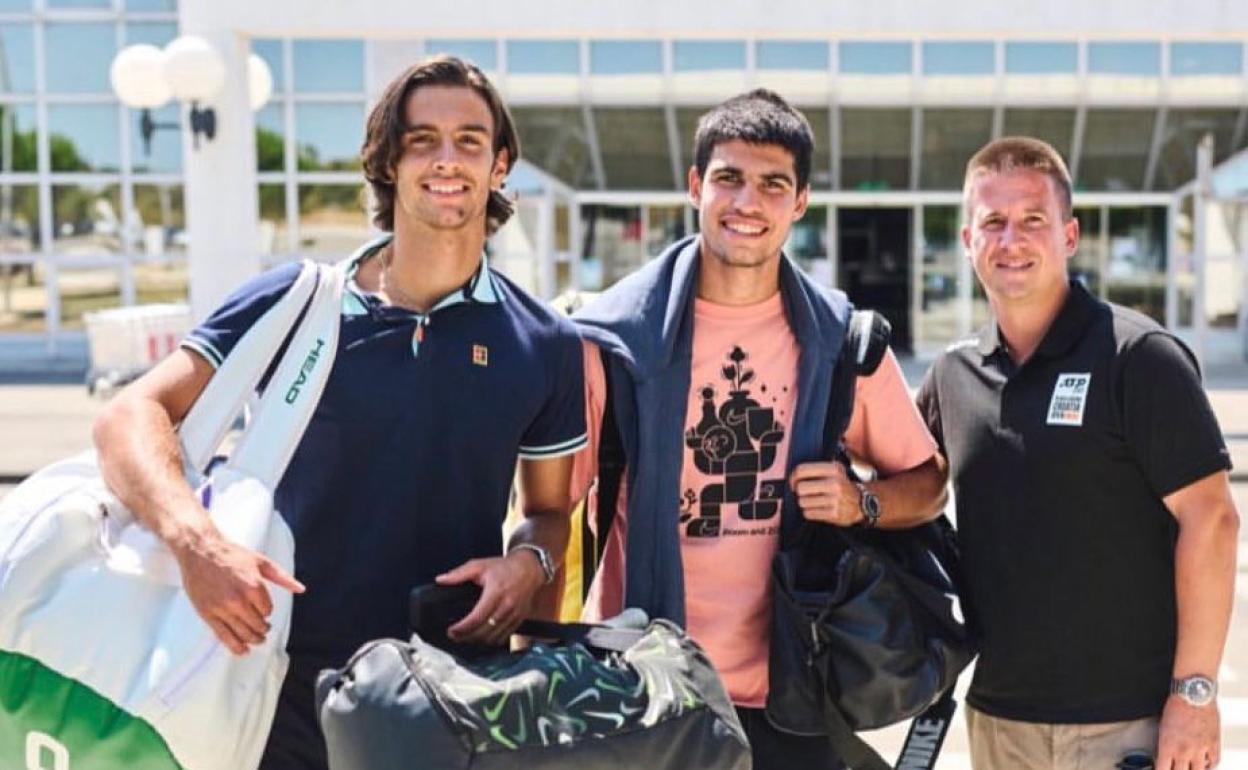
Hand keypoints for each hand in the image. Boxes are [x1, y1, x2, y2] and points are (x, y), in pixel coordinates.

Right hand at [172, 530, 304, 655]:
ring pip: (242, 633)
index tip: (264, 610)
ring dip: (253, 639)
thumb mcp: (261, 562)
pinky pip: (224, 636)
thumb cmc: (230, 554)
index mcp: (253, 586)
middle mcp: (238, 600)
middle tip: (265, 629)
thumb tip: (300, 589)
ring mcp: (221, 608)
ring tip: (257, 639)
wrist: (200, 551)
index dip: (267, 611)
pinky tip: (242, 650)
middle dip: (263, 629)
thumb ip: (282, 577)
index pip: (267, 610)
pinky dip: (235, 646)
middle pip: (257, 625)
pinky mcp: (207, 614)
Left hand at [437, 551, 545, 645]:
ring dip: (478, 641)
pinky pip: (504, 637)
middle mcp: (506, 606)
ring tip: (466, 637)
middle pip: (484, 632)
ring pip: (494, 638)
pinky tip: (481, 637)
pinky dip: (491, 641)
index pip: (476, 618)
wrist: (530, 568)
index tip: (451, 631)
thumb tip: (441, 580)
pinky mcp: (519, 620)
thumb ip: (459, 574)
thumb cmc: (504, 567)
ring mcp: (514, 615)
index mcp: (495, 593)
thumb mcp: (480, 565)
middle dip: (466, 637)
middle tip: (454, 635)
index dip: (461, 628)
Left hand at [790, 461, 862, 526]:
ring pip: (803, 502)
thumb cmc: (842, 487)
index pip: (802, 470)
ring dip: (805, 503)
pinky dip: (810, 512)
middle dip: (800, 492)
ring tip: (815, 502)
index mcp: (833, 469)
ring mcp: (835, 499)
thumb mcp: (834, 472)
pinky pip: (808, 513)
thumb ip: (815, 470)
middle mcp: (835, 483)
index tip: (794, 482)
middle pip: (800, 488)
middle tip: (806, 494)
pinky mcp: (834, 514)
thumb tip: (793, 477)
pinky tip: (818, 509)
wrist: (862, 503)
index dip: (793, 477)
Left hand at [1156, 695, 1219, 768]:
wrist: (1193, 695)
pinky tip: (1205, 763)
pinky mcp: (1214, 744)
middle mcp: (1184, 751)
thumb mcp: (1163, 726)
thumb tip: (1165, 753)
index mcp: (1168, 746)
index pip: (1163, 769)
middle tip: (1176, 767)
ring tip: (1190, 766)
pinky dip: (1209, 765)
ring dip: (1193, 769)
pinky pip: (1214, 762)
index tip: (1162, 768)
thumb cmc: (1176, 705)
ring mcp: (1201, 749)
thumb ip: (1165, 743)